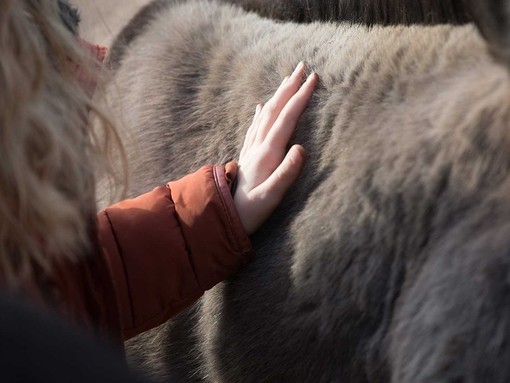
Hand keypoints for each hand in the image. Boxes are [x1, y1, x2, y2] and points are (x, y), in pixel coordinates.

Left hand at [234, 62, 318, 233]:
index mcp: (267, 154)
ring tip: (288, 80)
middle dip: (290, 87)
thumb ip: (286, 174)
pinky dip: (261, 113)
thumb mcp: (270, 197)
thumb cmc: (251, 211)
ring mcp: (251, 150)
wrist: (224, 217)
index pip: (286, 119)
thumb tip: (301, 149)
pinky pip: (255, 127)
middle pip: (275, 110)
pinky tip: (261, 107)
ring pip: (266, 114)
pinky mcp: (248, 156)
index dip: (300, 98)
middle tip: (303, 67)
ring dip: (278, 95)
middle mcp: (257, 147)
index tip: (313, 79)